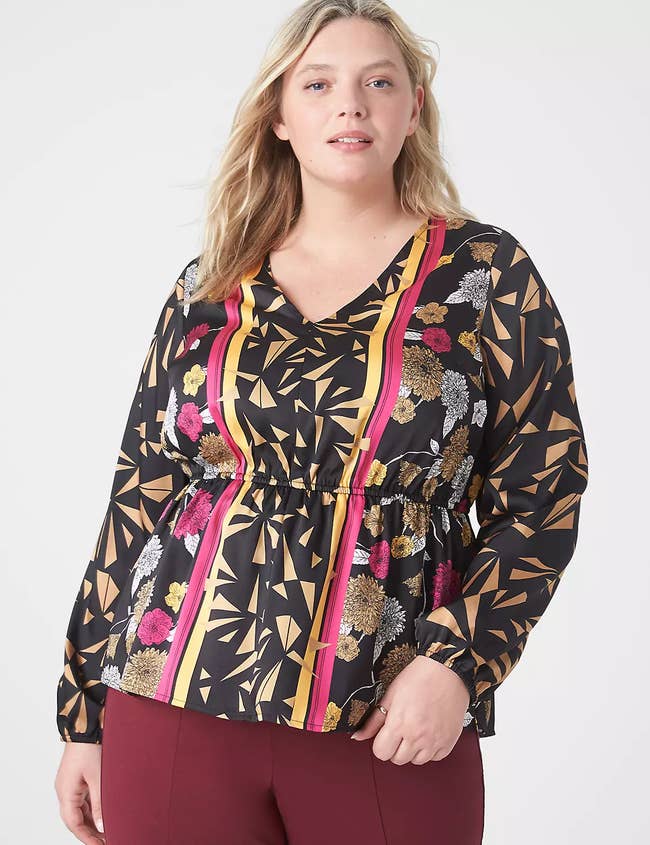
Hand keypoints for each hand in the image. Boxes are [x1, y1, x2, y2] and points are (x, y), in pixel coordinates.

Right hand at [54, 742, 105, 843]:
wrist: (86, 724)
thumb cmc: (90, 747)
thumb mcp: (98, 778)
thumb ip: (100, 804)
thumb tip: (103, 827)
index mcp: (66, 792)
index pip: (74, 824)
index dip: (87, 838)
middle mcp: (65, 790)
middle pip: (75, 819)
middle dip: (90, 832)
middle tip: (107, 840)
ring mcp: (70, 784)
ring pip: (80, 809)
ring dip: (92, 820)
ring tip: (108, 829)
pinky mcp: (77, 777)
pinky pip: (83, 799)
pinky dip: (93, 808)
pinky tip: (104, 812)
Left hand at [350, 655, 469, 764]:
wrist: (447, 670)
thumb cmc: (419, 677)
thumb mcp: (391, 695)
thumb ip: (374, 720)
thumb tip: (358, 736)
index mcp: (399, 724)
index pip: (381, 753)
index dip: (381, 743)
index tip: (385, 734)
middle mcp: (417, 736)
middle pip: (397, 759)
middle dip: (395, 747)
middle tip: (401, 729)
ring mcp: (434, 742)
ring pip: (416, 761)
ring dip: (413, 750)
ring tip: (416, 729)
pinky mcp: (448, 743)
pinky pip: (434, 758)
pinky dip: (430, 749)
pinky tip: (429, 732)